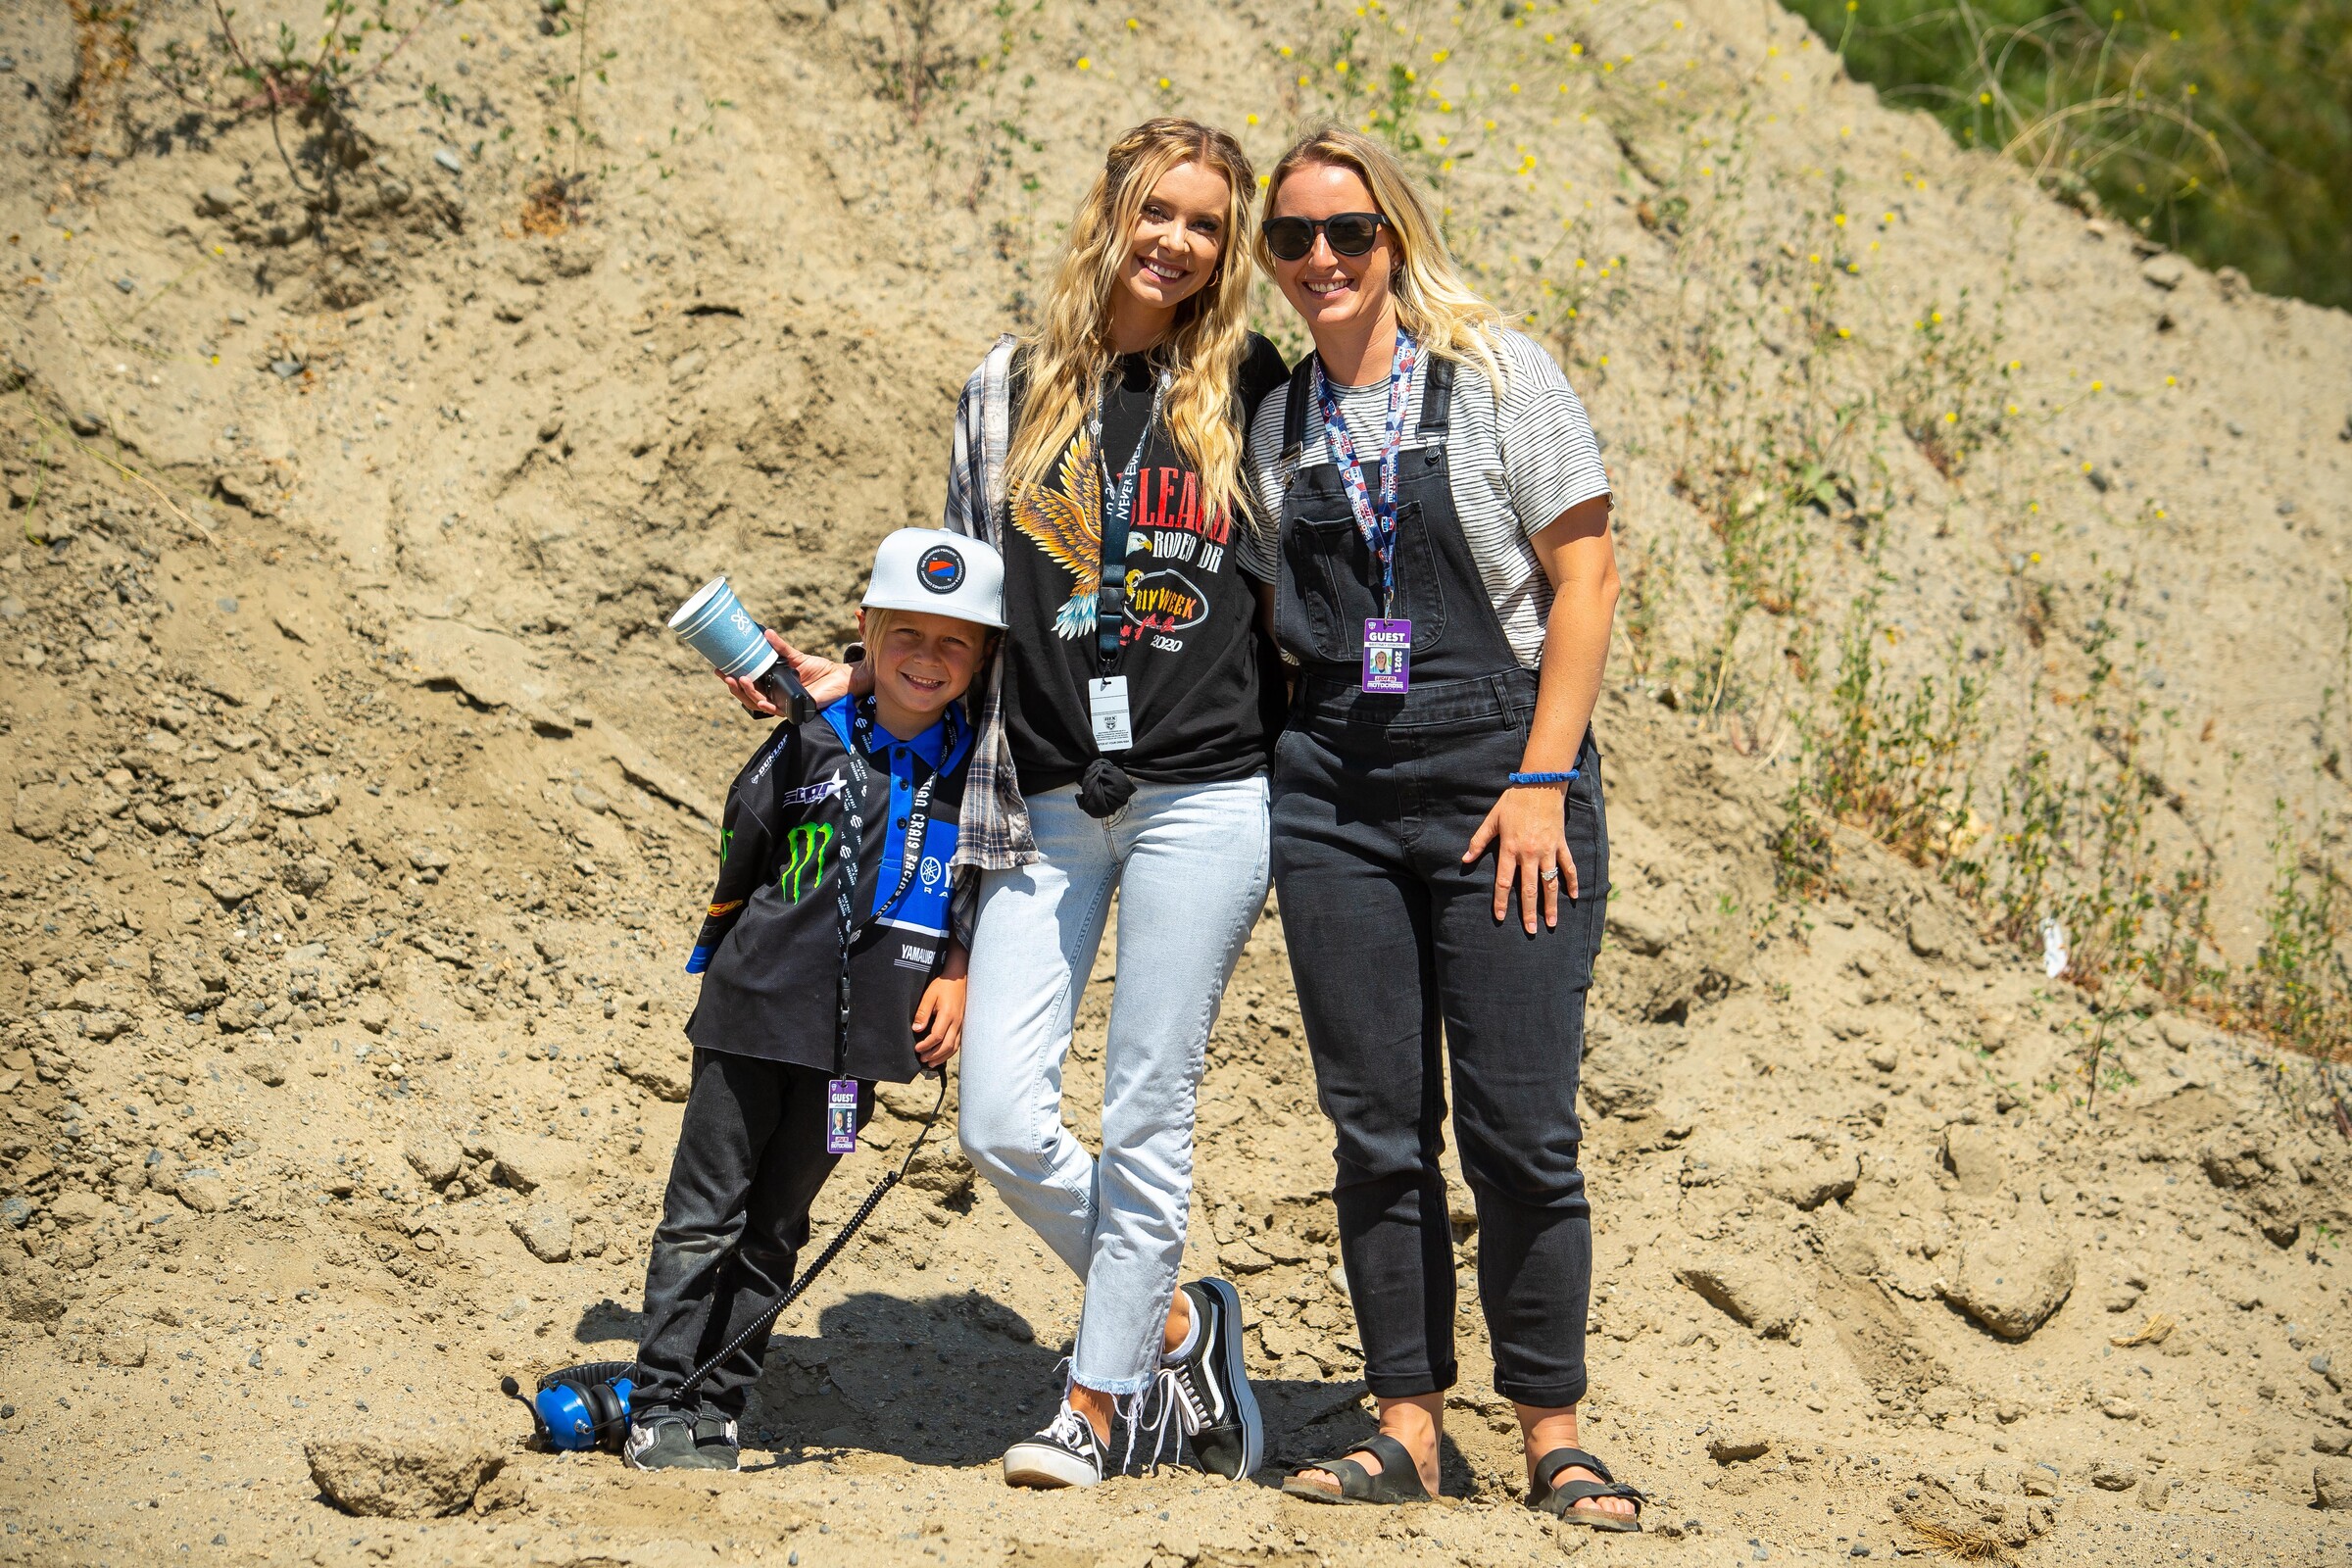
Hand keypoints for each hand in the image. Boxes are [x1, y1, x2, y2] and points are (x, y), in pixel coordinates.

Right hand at [715, 630, 869, 715]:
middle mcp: (775, 698)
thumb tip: (767, 632)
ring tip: (738, 680)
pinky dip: (768, 705)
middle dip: (734, 687)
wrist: (840, 678)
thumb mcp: (796, 656)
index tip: (719, 668)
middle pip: (748, 697)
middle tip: (723, 674)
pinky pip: (779, 711)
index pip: (747, 686)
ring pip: (759, 704)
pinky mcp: (796, 709)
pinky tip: (760, 700)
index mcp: (771, 686)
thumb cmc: (819, 669)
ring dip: (747, 694)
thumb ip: (781, 648)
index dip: (732, 679)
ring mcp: (784, 705)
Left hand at [911, 973, 965, 1066]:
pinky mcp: (962, 1024)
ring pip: (954, 1046)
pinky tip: (942, 1054)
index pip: (937, 1036)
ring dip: (942, 1056)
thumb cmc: (943, 986)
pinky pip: (958, 1042)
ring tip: (931, 1062)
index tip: (916, 1048)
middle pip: (947, 1045)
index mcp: (948, 1015)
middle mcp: (957, 1022)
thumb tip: (917, 1029)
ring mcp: (961, 1024)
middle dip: (934, 1055)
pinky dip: (950, 1051)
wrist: (959, 979)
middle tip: (923, 1059)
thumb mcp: (929, 996)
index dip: (926, 1045)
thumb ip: (923, 1013)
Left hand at [1463, 785, 1579, 933]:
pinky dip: (1572, 882)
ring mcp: (1548, 850)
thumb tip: (1465, 859)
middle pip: (1529, 889)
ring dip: (1551, 904)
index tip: (1500, 917)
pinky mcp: (1561, 845)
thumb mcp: (1492, 819)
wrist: (1540, 785)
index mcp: (1510, 849)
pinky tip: (1574, 897)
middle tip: (1531, 931)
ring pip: (1550, 883)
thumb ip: (1479, 841)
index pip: (1504, 882)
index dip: (1501, 901)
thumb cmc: (1514, 801)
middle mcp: (1529, 854)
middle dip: (1529, 912)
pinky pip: (1568, 867)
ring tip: (1552, 922)